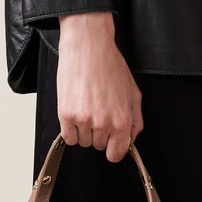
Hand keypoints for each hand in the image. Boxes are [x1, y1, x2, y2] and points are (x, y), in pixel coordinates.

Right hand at [57, 12, 143, 162]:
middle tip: (99, 112)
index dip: (114, 149)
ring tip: (87, 108)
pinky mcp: (66, 114)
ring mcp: (83, 120)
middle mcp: (103, 124)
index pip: (116, 154)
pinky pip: (68, 137)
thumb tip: (131, 139)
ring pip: (83, 142)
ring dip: (85, 130)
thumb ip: (136, 120)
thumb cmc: (110, 66)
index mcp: (122, 121)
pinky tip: (76, 113)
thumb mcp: (133, 93)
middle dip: (99, 134)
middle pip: (99, 146)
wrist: (88, 47)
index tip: (111, 142)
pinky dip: (71, 129)